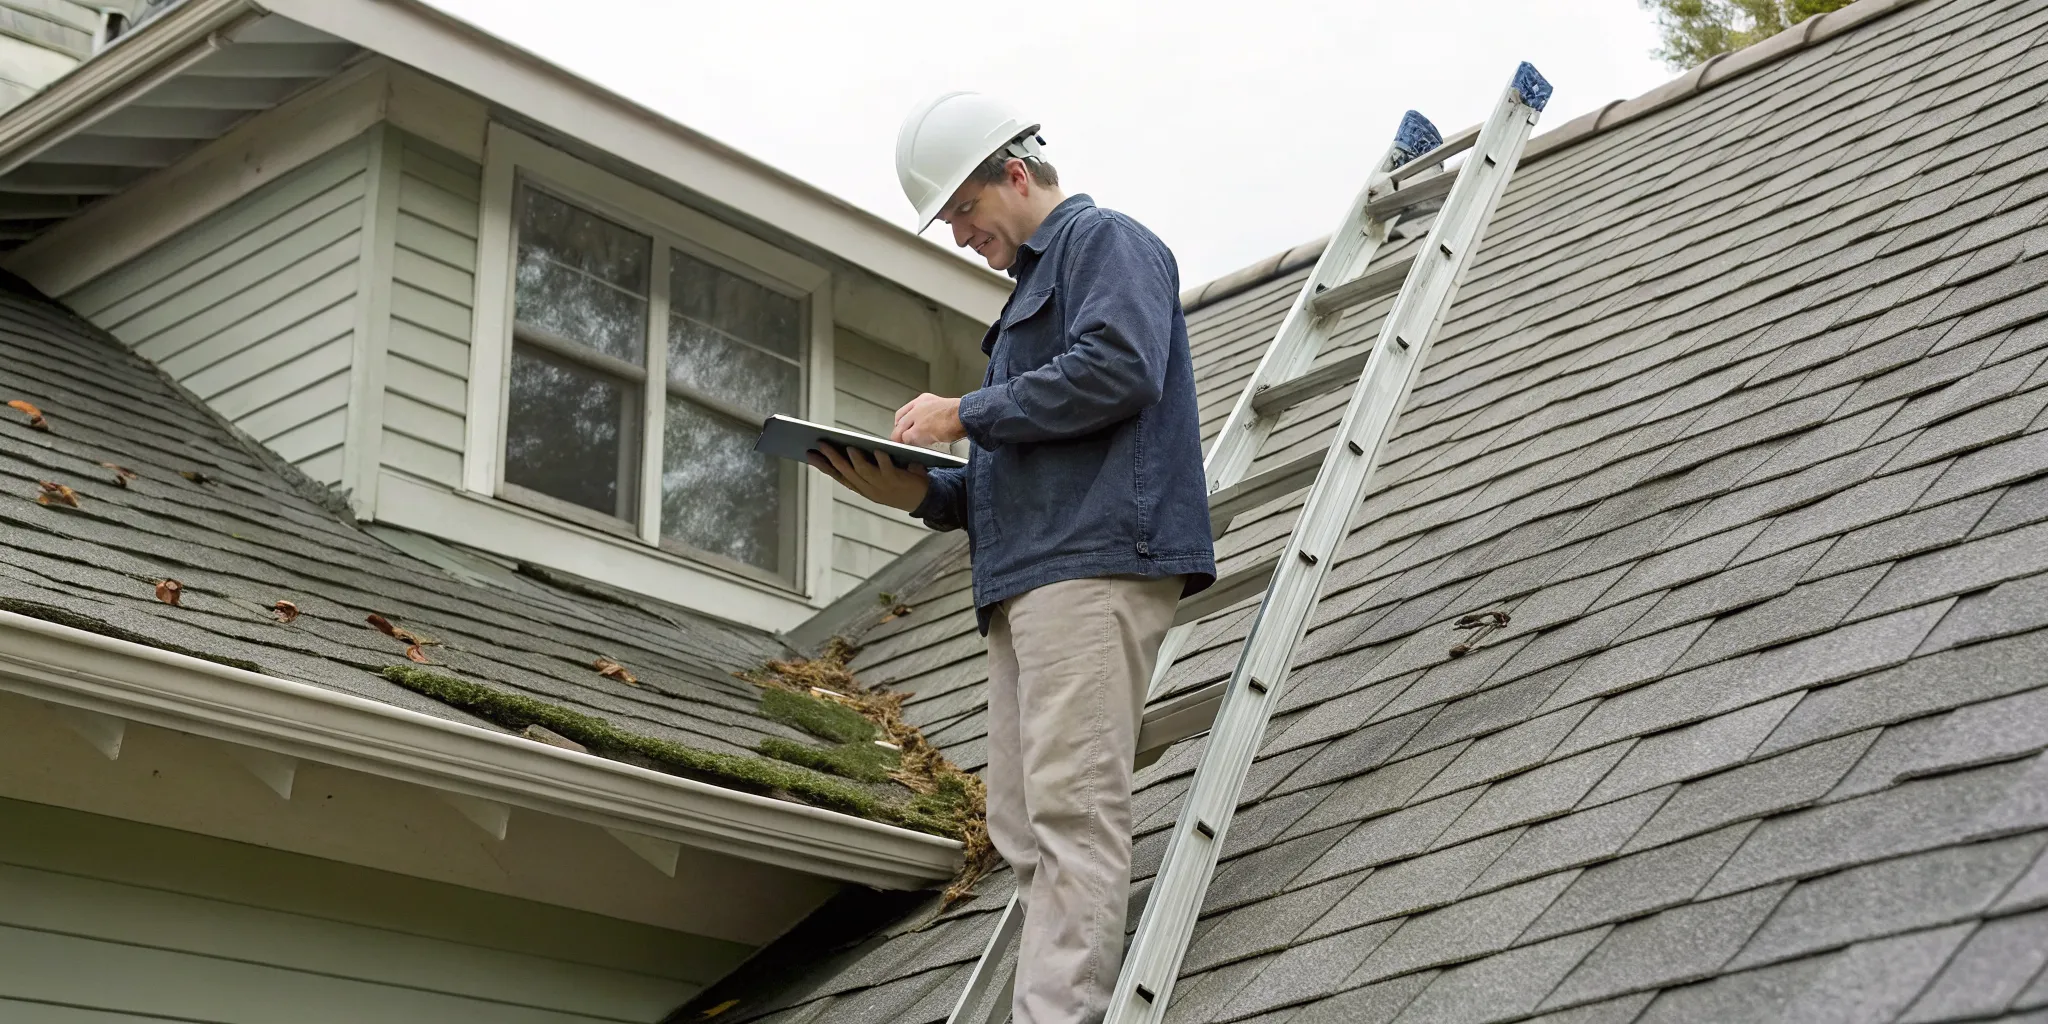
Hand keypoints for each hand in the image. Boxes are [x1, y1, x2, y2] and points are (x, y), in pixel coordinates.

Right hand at [807, 444, 930, 512]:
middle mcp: (869, 489)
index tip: (808, 454)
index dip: (822, 466)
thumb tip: (847, 447)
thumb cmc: (899, 483)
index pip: (838, 476)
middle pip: (847, 472)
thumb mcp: (877, 478)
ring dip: (855, 460)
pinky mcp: (897, 481)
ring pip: (864, 472)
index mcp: (862, 488)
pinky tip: (877, 450)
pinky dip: (882, 460)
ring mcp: (882, 486)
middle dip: (832, 458)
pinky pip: (888, 470)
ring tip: (848, 447)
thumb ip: (865, 466)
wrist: (924, 498)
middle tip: (821, 444)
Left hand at [892, 393, 965, 446]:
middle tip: (901, 440)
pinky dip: (909, 444)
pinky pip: (906, 439)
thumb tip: (931, 426)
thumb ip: (933, 415)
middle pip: (900, 421)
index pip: (906, 410)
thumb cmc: (961, 415)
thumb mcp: (944, 409)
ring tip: (910, 445)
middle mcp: (918, 406)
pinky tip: (916, 446)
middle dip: (900, 431)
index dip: (902, 422)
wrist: (964, 415)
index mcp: (924, 399)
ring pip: (900, 430)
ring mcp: (916, 418)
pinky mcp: (917, 430)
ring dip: (904, 439)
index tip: (903, 428)